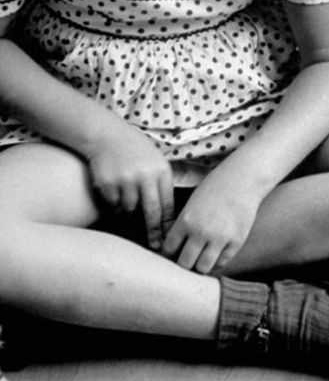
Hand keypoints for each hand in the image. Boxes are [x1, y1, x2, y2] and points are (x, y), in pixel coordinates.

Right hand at [87, 123, 173, 251]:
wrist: (106, 134)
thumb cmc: (134, 149)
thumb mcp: (155, 160)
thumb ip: (161, 182)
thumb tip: (167, 214)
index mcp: (161, 170)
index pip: (168, 203)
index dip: (169, 224)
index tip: (169, 239)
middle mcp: (146, 176)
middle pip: (152, 213)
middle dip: (154, 232)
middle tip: (156, 245)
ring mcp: (126, 181)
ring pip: (129, 209)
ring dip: (128, 208)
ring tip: (126, 190)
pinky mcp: (108, 184)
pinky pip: (113, 204)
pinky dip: (113, 201)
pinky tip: (114, 186)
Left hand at [162, 167, 262, 273]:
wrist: (244, 178)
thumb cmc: (216, 187)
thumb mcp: (193, 202)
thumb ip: (184, 224)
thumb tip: (174, 248)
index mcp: (186, 219)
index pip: (169, 249)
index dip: (170, 252)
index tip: (173, 252)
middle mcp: (201, 231)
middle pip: (185, 263)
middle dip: (184, 262)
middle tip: (187, 258)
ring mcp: (220, 238)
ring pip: (203, 268)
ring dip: (201, 265)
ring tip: (202, 258)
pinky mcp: (237, 241)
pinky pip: (222, 262)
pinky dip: (218, 260)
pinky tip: (217, 251)